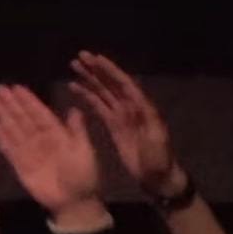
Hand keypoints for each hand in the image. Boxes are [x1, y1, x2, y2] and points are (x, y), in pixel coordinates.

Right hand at [0, 84, 102, 227]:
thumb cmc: (83, 176)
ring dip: (4, 116)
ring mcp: (30, 152)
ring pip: (14, 130)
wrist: (74, 203)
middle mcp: (42, 140)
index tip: (17, 88)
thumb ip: (77, 130)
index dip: (29, 101)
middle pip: (24, 119)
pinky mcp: (20, 165)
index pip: (40, 114)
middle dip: (12, 104)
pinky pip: (9, 149)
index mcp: (58, 135)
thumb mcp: (84, 151)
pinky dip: (1, 138)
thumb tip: (74, 108)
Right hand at [71, 51, 182, 198]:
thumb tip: (138, 102)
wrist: (158, 177)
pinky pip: (99, 106)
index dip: (111, 71)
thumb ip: (148, 121)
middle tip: (80, 57)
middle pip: (112, 84)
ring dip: (90, 79)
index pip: (125, 84)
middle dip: (97, 70)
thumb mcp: (157, 141)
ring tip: (73, 67)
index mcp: (143, 109)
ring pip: (103, 92)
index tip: (96, 59)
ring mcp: (122, 116)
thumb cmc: (159, 160)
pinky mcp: (114, 125)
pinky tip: (75, 88)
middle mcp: (132, 108)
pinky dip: (87, 96)